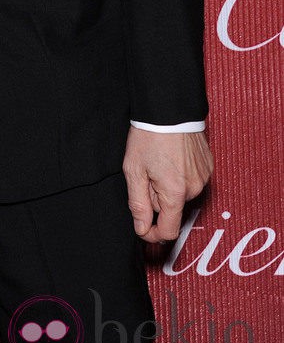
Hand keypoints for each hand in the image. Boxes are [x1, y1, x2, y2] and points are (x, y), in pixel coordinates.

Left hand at [123, 127, 212, 243]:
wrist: (169, 108)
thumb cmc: (149, 136)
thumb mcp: (134, 170)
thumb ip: (138, 203)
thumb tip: (141, 228)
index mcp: (175, 193)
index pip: (170, 230)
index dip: (154, 234)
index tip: (143, 228)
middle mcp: (194, 189)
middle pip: (172, 208)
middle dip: (156, 198)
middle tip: (146, 173)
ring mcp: (204, 177)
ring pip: (181, 194)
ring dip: (168, 186)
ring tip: (158, 161)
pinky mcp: (208, 167)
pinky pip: (191, 181)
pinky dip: (179, 175)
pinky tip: (171, 157)